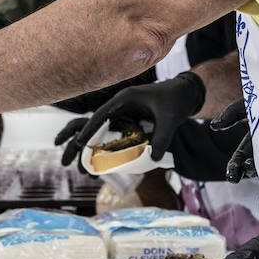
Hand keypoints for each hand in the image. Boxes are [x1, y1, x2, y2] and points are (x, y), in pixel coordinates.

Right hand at [58, 72, 205, 165]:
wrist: (185, 94)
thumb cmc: (175, 101)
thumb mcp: (170, 119)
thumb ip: (161, 137)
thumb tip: (153, 158)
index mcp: (124, 99)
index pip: (101, 115)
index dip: (89, 129)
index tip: (78, 143)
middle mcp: (120, 105)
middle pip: (95, 122)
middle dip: (83, 139)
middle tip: (73, 156)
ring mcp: (124, 113)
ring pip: (103, 130)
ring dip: (94, 145)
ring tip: (83, 164)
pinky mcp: (130, 120)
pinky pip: (115, 134)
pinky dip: (109, 146)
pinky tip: (105, 160)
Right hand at [210, 100, 256, 181]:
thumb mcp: (247, 103)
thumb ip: (231, 114)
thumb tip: (214, 127)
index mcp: (255, 136)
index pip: (241, 155)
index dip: (235, 166)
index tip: (231, 176)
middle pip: (254, 163)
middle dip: (244, 171)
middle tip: (239, 175)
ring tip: (251, 167)